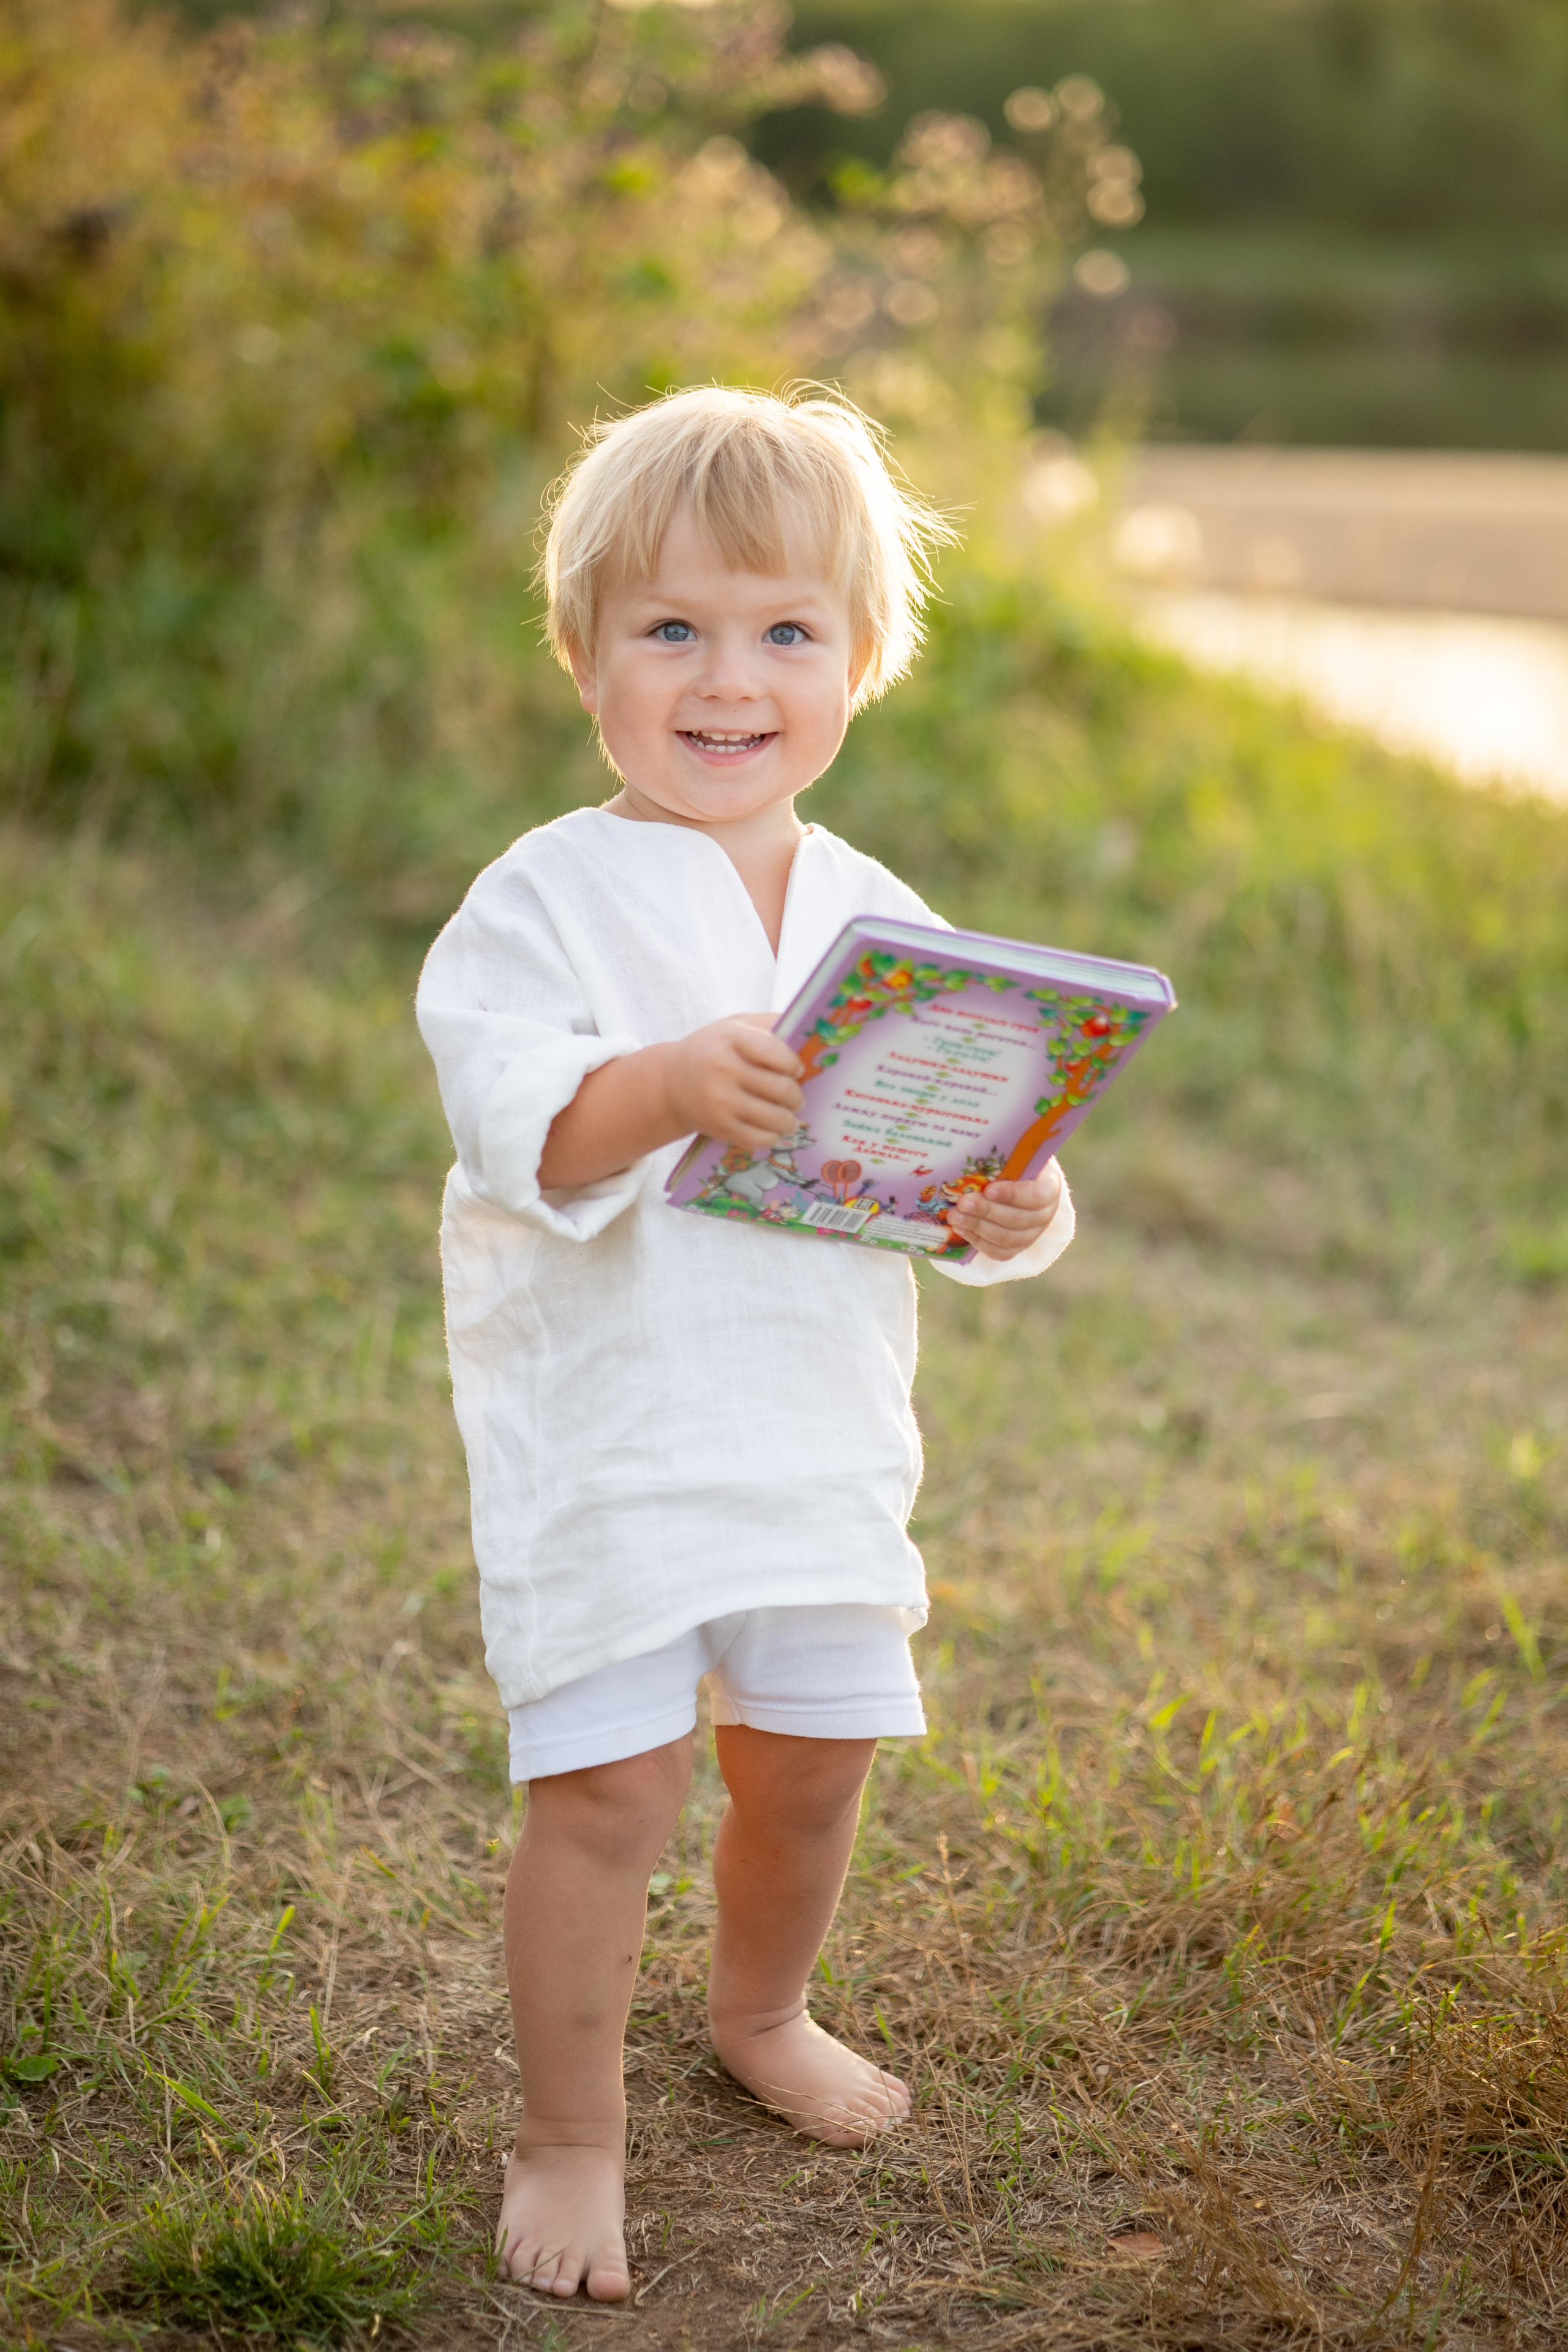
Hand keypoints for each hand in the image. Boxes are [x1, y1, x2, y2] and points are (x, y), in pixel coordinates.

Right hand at [664, 1014, 802, 1153]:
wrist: (671, 1082)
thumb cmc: (713, 1050)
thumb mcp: (736, 1025)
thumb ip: (770, 1024)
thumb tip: (811, 1033)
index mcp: (732, 1040)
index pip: (779, 1054)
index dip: (795, 1065)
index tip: (796, 1069)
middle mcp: (724, 1070)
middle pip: (783, 1089)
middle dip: (796, 1096)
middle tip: (795, 1097)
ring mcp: (721, 1102)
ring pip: (776, 1118)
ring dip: (789, 1119)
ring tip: (788, 1115)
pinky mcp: (719, 1128)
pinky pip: (760, 1139)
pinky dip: (773, 1136)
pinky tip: (771, 1129)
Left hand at [945, 1164, 1062, 1260]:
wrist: (1018, 1181)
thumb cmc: (1014, 1164)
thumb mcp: (1014, 1155)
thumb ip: (1002, 1159)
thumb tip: (972, 1154)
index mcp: (1049, 1187)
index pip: (1036, 1196)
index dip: (1013, 1195)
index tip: (989, 1190)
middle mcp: (1045, 1214)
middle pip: (1018, 1220)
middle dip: (986, 1211)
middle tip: (962, 1203)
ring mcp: (1032, 1234)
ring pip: (1007, 1239)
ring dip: (977, 1228)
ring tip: (955, 1217)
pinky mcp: (1017, 1247)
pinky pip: (998, 1252)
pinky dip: (978, 1242)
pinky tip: (960, 1229)